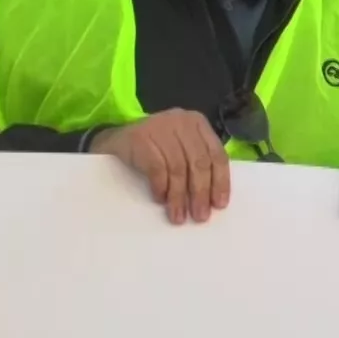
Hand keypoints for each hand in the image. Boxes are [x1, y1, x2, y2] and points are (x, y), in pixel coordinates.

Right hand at [90, 110, 229, 225]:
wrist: (117, 139)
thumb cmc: (157, 147)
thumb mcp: (182, 148)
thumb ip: (198, 164)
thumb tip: (212, 200)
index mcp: (198, 123)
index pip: (217, 154)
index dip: (221, 181)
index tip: (219, 205)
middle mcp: (182, 122)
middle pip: (199, 162)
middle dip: (201, 192)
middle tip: (200, 216)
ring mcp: (160, 128)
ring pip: (178, 168)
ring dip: (179, 196)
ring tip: (178, 216)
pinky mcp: (140, 138)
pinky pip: (157, 169)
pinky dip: (161, 187)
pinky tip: (160, 200)